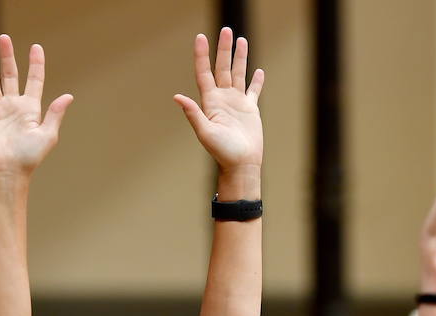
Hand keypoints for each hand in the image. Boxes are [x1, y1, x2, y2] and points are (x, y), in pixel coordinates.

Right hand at [0, 35, 73, 177]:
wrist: (9, 172)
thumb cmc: (30, 157)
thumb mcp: (47, 135)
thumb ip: (54, 114)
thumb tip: (68, 96)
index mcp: (30, 108)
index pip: (34, 80)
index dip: (36, 64)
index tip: (36, 47)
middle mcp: (13, 106)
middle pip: (10, 75)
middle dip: (7, 57)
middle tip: (4, 38)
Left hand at [174, 28, 263, 172]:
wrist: (241, 165)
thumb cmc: (222, 152)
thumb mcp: (205, 132)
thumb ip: (193, 114)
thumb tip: (177, 97)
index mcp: (210, 102)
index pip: (204, 72)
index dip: (202, 55)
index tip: (201, 37)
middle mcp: (222, 99)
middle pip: (222, 68)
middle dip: (224, 49)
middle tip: (226, 30)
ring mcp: (237, 103)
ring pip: (238, 74)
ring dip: (240, 58)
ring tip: (241, 40)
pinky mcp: (251, 110)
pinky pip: (253, 91)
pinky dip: (256, 80)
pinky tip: (258, 70)